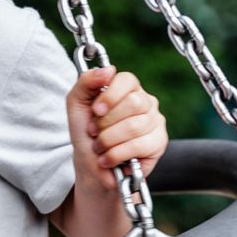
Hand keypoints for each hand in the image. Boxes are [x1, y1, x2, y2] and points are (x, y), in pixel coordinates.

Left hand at [66, 66, 167, 191]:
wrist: (91, 166)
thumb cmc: (86, 134)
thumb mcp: (77, 104)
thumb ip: (86, 82)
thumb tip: (107, 69)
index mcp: (127, 89)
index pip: (127, 80)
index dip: (109, 95)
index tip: (96, 111)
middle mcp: (145, 102)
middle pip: (134, 103)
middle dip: (106, 122)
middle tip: (94, 132)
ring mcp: (155, 122)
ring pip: (135, 126)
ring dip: (108, 140)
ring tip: (99, 147)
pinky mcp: (159, 143)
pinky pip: (140, 145)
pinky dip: (117, 154)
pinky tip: (108, 159)